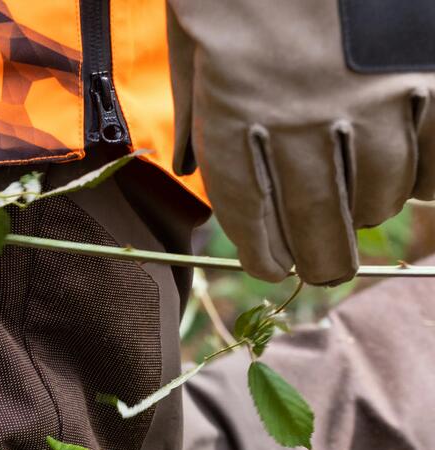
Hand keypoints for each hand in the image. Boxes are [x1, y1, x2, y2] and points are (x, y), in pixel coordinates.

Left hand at [168, 0, 434, 284]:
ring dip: (368, 211)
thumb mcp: (194, 34)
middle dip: (320, 259)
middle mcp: (300, 114)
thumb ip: (194, 106)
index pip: (250, 216)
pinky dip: (426, 175)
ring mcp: (368, 93)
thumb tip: (188, 163)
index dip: (265, 254)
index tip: (272, 266)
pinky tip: (415, 179)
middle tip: (324, 266)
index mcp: (235, 109)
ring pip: (376, 196)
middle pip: (316, 224)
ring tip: (361, 209)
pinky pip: (433, 154)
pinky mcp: (423, 70)